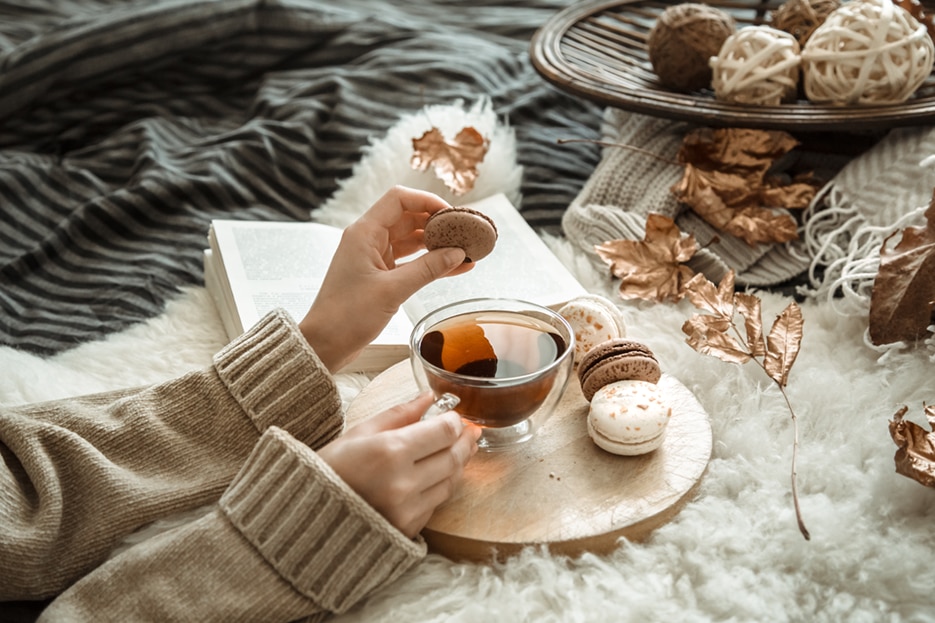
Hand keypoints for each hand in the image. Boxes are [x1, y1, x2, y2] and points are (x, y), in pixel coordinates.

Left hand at [300, 186, 470, 371]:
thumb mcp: (392, 290)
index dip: (427, 201)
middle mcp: (368, 239)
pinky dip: (430, 263)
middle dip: (437, 224)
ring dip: (437, 244)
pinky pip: (410, 262)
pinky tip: (455, 267)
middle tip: (465, 233)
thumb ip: (427, 269)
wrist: (324, 344)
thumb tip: (458, 253)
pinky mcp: (380, 275)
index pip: (399, 199)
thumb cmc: (346, 316)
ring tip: (466, 249)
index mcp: (364, 233)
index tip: (452, 214)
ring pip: (411, 240)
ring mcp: (374, 257)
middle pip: (409, 218)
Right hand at [317, 392, 480, 537]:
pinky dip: (440, 486)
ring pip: (451, 481)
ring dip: (456, 464)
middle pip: (454, 456)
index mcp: (390, 452)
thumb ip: (400, 414)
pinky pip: (436, 502)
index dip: (455, 421)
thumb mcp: (360, 432)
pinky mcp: (408, 528)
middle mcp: (403, 483)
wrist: (307, 517)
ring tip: (455, 450)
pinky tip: (435, 474)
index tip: (454, 416)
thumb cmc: (329, 469)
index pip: (444, 432)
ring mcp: (407, 509)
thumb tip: (429, 397)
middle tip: (467, 431)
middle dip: (464, 441)